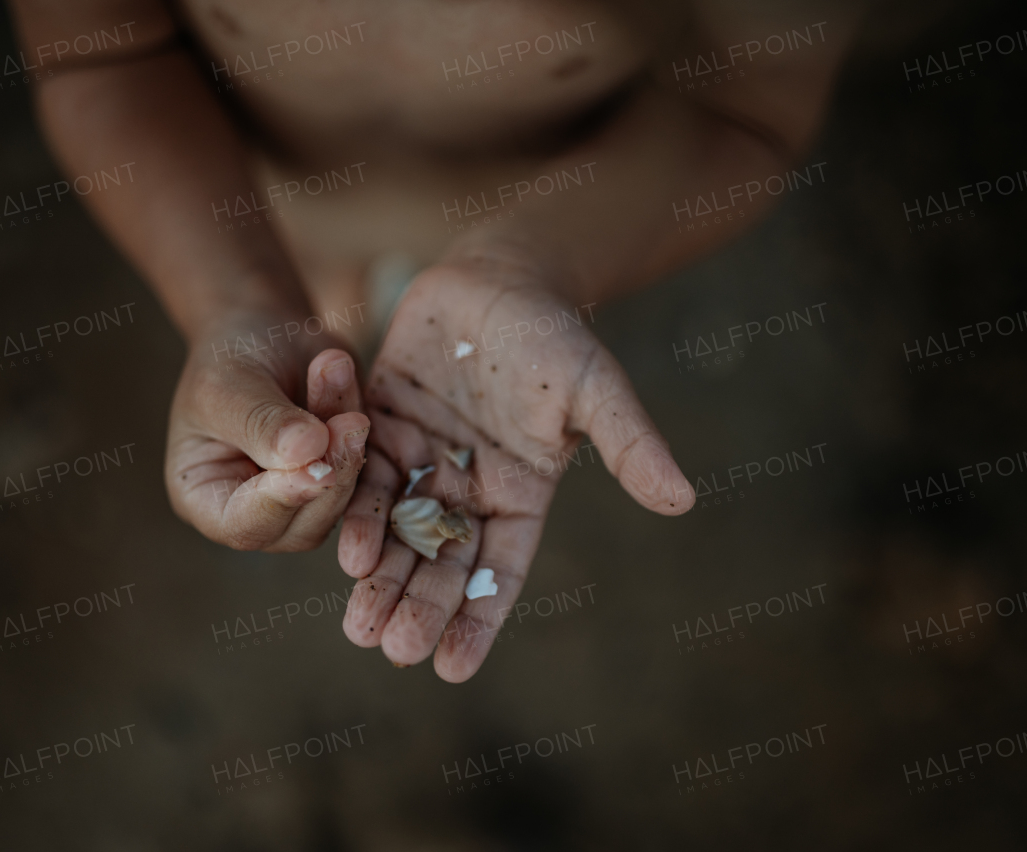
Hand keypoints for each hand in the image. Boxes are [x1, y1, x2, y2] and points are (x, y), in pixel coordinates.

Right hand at [164, 310, 368, 551]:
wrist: (262, 329)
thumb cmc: (226, 356)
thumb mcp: (227, 385)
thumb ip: (263, 425)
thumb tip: (308, 454)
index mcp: (205, 499)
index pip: (244, 524)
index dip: (281, 502)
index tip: (316, 467)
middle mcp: (256, 511)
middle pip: (303, 524)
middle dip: (331, 472)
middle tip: (349, 420)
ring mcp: (304, 498)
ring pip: (342, 494)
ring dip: (346, 437)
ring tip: (335, 369)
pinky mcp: (342, 474)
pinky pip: (364, 462)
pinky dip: (357, 418)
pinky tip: (342, 370)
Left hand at [338, 259, 692, 680]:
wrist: (501, 276)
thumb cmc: (556, 334)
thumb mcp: (596, 388)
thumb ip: (630, 444)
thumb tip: (684, 500)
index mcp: (521, 495)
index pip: (501, 571)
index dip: (479, 618)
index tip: (454, 668)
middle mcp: (469, 490)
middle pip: (442, 562)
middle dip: (419, 607)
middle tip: (393, 651)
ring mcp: (424, 461)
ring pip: (398, 531)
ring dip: (379, 577)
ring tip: (359, 625)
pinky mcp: (383, 428)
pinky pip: (366, 478)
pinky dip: (356, 513)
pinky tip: (342, 551)